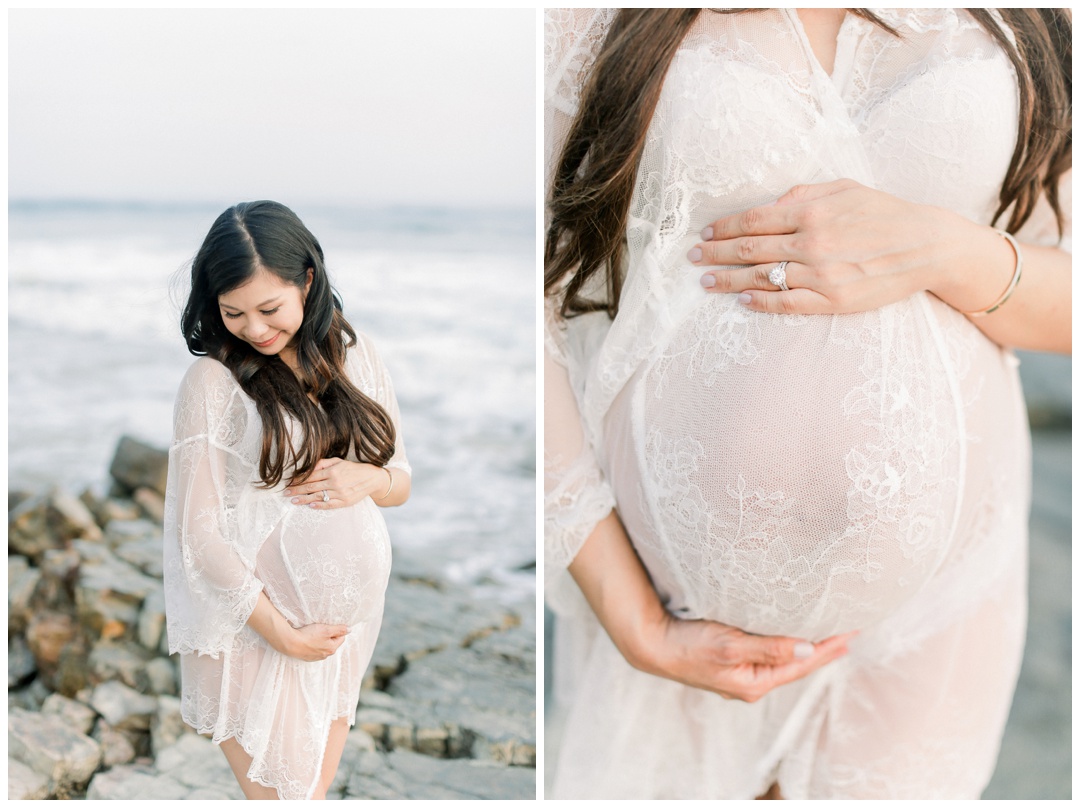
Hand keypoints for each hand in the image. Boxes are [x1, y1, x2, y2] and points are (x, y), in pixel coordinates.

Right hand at [282, 622, 349, 661]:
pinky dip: (312, 644)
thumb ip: (339, 629)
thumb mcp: (327, 629)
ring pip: (322, 646)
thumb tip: (350, 630)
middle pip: (332, 642)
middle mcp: (325, 655)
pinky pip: (314, 649)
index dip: (336, 630)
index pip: (341, 637)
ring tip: (312, 634)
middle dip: (328, 635)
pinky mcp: (307, 657)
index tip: (328, 626)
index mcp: (332, 649)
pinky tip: (307, 639)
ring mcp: (316, 657)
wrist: (290, 643)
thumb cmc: (309, 635)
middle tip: (319, 629)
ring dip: (320, 640)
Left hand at [283, 458, 391, 508]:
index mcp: (332, 471)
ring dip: (304, 499)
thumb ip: (323, 463)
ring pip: (318, 496)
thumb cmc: (353, 469)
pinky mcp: (345, 501)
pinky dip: (320, 505)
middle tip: (285, 493)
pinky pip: (330, 504)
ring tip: (293, 501)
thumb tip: (309, 466)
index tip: (288, 482)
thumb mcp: (339, 461)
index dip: (298, 480)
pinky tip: (310, 506)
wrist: (371, 478)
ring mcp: (340, 492)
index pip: (311, 476)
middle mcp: (335, 482)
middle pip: (311, 487)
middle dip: (297, 490)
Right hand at [637, 614, 854, 701]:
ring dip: (803, 648)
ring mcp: (739, 675)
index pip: (802, 664)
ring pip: (781, 661)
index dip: (828, 648)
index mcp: (755, 682)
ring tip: (826, 638)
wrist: (652, 645)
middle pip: (795, 665)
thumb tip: (807, 648)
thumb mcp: (730, 645)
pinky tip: (787, 639)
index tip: (851, 633)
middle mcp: (750, 683)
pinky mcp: (729, 663)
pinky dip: (783, 645)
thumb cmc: (688, 645)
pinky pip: (766, 655)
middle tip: (848, 634)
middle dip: (822, 651)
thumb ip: (769, 647)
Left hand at [692, 179, 1012, 315]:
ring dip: (728, 281)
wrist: (927, 246)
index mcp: (812, 212)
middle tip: (692, 258)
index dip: (724, 228)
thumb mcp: (845, 189)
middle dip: (715, 254)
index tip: (705, 233)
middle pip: (749, 250)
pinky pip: (787, 303)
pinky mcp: (833, 301)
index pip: (754, 220)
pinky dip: (761, 302)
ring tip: (706, 281)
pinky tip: (742, 301)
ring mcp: (821, 275)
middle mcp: (812, 243)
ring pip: (762, 278)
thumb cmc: (884, 213)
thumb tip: (770, 204)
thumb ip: (804, 194)